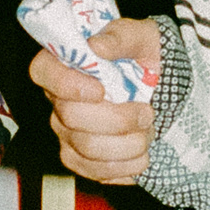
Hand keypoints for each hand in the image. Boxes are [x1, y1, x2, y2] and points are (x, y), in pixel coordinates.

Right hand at [28, 16, 161, 184]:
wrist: (167, 91)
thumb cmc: (148, 59)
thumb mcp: (144, 38)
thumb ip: (121, 37)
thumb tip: (97, 46)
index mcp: (67, 63)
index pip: (43, 72)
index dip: (66, 84)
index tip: (100, 89)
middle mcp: (59, 101)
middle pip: (69, 117)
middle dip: (117, 119)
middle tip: (147, 112)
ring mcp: (68, 133)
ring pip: (86, 149)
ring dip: (128, 144)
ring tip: (148, 131)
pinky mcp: (83, 160)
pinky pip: (95, 172)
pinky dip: (126, 167)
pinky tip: (142, 154)